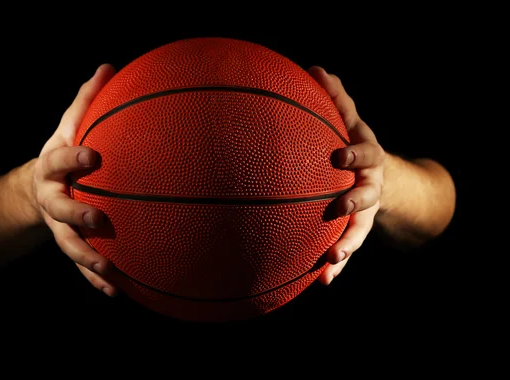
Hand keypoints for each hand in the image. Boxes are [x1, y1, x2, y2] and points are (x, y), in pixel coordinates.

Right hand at [32, 63, 119, 295]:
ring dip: (87, 259)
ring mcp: (58, 224)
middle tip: (100, 220)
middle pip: (59, 208)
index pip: (60, 158)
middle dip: (76, 214)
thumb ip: (88, 100)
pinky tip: (117, 292)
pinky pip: (80, 264)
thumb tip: (110, 66)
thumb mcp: (71, 124)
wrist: (39, 184)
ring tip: (110, 272)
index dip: (73, 157)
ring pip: (68, 244)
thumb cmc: (65, 150)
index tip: (94, 156)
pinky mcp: (69, 241)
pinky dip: (95, 278)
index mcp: (52, 164)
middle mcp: (52, 197)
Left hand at [308, 66, 384, 285]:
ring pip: (359, 230)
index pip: (366, 153)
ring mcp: (365, 212)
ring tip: (331, 260)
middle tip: (338, 208)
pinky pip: (346, 248)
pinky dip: (337, 266)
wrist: (378, 174)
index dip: (355, 154)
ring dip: (347, 245)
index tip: (337, 156)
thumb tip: (313, 69)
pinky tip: (320, 282)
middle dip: (355, 203)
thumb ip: (334, 97)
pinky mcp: (355, 230)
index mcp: (367, 158)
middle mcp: (371, 186)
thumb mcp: (347, 120)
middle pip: (369, 196)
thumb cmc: (353, 142)